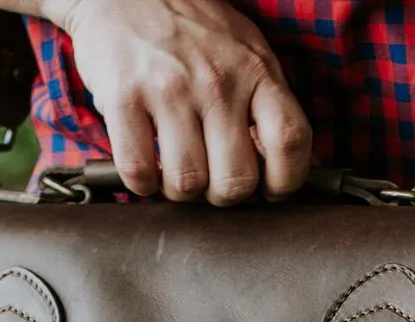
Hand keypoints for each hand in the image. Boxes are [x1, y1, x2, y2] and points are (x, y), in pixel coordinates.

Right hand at [0, 0, 312, 203]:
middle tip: (211, 180)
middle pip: (235, 181)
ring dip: (180, 191)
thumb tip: (287, 170)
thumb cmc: (192, 31)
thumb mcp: (246, 55)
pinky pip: (139, 172)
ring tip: (174, 170)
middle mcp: (217, 81)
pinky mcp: (124, 97)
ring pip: (187, 184)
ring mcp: (169, 89)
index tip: (268, 190)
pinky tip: (145, 165)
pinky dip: (142, 184)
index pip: (290, 142)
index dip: (283, 182)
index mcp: (256, 72)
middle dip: (222, 195)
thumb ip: (267, 108)